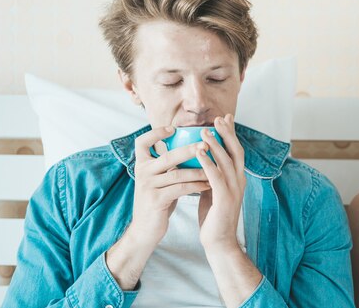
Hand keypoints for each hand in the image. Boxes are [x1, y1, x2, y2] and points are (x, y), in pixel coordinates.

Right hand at [128, 126, 210, 249]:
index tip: (173, 128)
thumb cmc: (158, 200)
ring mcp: (148, 186)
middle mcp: (142, 172)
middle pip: (168, 156)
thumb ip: (168, 164)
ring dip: (199, 170)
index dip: (156, 133)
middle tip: (206, 144)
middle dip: (189, 149)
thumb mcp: (160, 179)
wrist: (145, 229)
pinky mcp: (156, 200)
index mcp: (142, 164)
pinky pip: (180, 188)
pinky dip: (197, 185)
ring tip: (215, 167)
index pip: (142, 142)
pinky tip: (208, 184)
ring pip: (177, 173)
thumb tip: (191, 145)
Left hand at [196, 114, 245, 252]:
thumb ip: (211, 175)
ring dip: (215, 145)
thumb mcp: (212, 190)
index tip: (224, 118)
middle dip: (227, 134)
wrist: (219, 242)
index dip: (231, 134)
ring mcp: (234, 190)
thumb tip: (201, 159)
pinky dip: (208, 162)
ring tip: (204, 132)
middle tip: (217, 119)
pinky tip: (199, 152)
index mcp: (237, 178)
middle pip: (236, 151)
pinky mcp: (225, 199)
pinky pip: (216, 176)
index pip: (236, 151)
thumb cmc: (214, 216)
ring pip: (226, 161)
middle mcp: (239, 181)